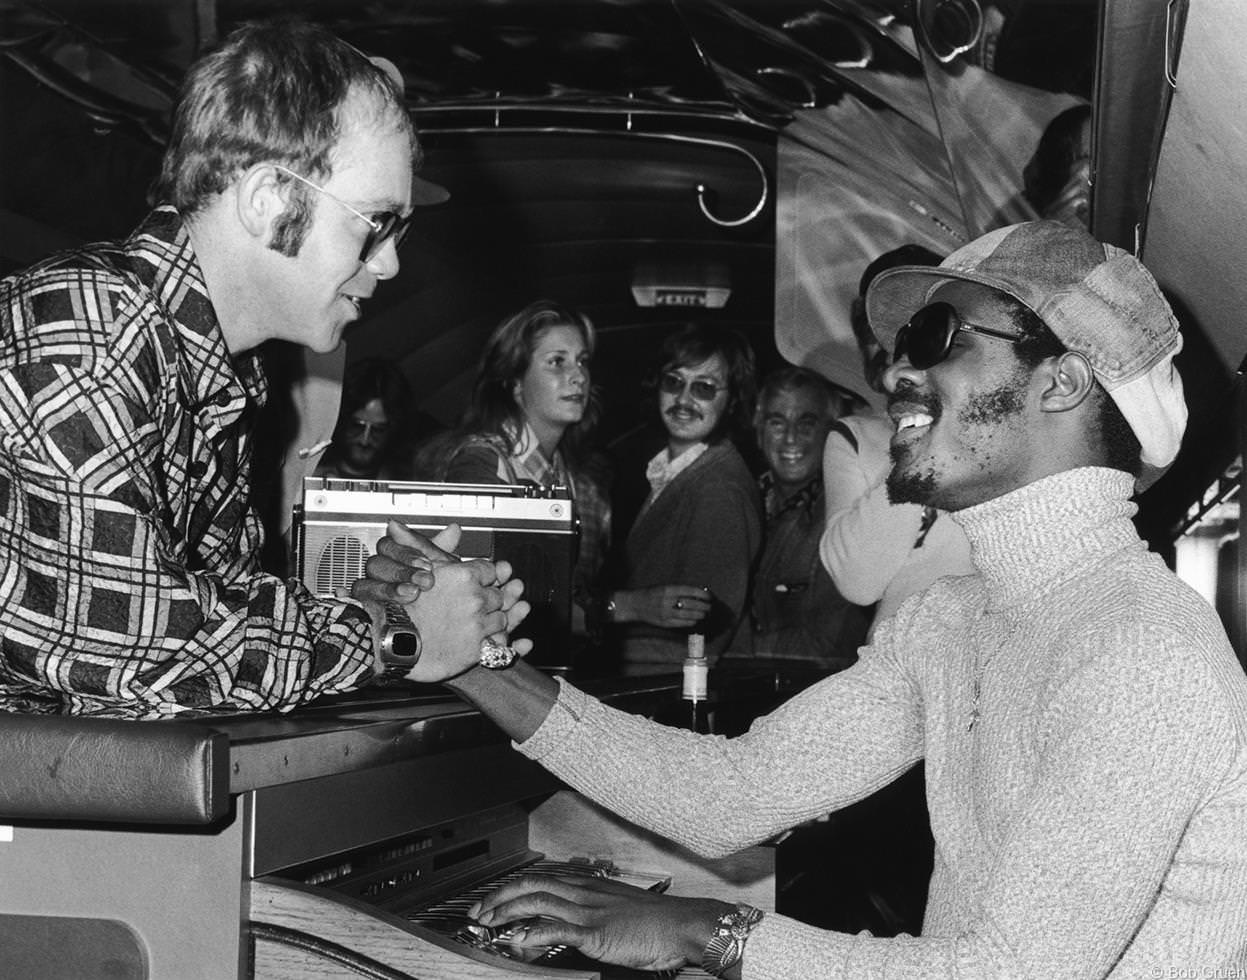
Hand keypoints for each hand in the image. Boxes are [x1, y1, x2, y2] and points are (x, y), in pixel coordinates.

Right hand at [352, 521, 531, 679]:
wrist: (388, 641)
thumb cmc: (399, 605)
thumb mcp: (417, 567)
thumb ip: (438, 547)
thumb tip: (453, 528)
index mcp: (464, 575)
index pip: (492, 571)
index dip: (486, 578)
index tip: (481, 582)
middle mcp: (475, 599)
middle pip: (500, 595)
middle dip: (491, 599)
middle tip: (478, 605)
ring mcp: (477, 625)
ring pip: (502, 619)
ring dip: (495, 621)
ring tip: (478, 624)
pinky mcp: (477, 650)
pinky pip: (501, 645)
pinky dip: (500, 642)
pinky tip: (489, 641)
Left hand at [471, 873, 730, 971]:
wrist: (682, 924)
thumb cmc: (655, 921)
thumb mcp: (617, 909)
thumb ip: (590, 913)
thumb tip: (566, 925)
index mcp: (588, 885)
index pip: (539, 879)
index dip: (510, 889)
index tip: (492, 901)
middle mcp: (584, 892)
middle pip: (530, 885)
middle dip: (499, 897)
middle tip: (478, 912)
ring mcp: (588, 911)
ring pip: (537, 902)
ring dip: (507, 912)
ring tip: (488, 924)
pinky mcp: (595, 932)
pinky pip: (557, 929)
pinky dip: (533, 933)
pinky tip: (518, 941)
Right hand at [622, 584, 711, 628]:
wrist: (635, 605)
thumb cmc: (652, 594)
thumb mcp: (664, 587)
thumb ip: (680, 590)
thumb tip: (699, 593)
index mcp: (668, 589)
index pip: (690, 591)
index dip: (702, 594)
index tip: (709, 597)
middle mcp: (667, 601)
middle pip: (691, 604)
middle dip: (704, 606)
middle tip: (709, 607)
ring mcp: (666, 613)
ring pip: (689, 616)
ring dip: (700, 615)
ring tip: (705, 614)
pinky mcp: (665, 623)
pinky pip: (683, 623)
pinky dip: (692, 622)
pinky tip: (695, 620)